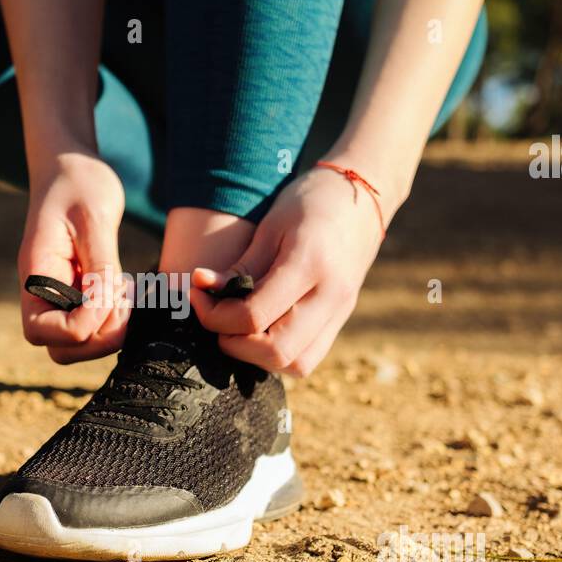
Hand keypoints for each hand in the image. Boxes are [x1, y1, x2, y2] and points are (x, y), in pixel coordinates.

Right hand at [19, 152, 129, 363]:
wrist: (72, 166)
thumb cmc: (80, 184)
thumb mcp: (95, 218)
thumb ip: (100, 266)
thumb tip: (103, 308)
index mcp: (35, 273)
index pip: (41, 331)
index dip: (81, 326)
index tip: (110, 291)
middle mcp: (42, 292)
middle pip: (58, 349)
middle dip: (98, 338)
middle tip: (123, 301)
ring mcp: (59, 296)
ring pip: (77, 345)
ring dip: (110, 331)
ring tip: (128, 292)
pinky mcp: (77, 294)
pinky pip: (93, 327)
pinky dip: (116, 319)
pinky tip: (127, 288)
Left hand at [189, 167, 394, 375]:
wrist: (362, 197)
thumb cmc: (310, 203)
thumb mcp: (270, 227)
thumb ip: (239, 266)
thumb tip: (201, 289)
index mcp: (310, 265)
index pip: (254, 315)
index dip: (215, 315)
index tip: (199, 295)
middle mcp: (331, 296)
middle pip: (277, 352)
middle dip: (235, 343)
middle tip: (218, 318)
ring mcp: (340, 312)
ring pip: (296, 364)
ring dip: (258, 355)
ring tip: (239, 326)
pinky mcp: (340, 319)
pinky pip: (308, 356)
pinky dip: (279, 352)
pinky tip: (261, 329)